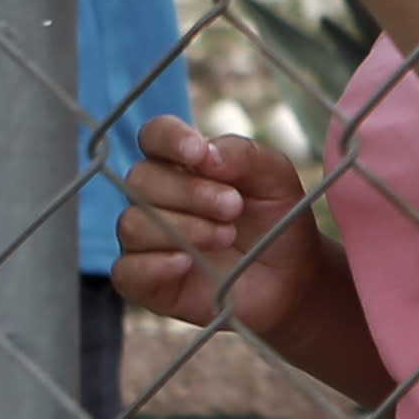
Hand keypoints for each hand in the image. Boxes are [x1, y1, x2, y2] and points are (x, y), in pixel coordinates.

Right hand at [109, 116, 340, 339]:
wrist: (291, 281)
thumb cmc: (277, 224)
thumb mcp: (275, 178)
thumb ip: (243, 154)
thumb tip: (205, 155)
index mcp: (182, 164)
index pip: (154, 136)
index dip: (168, 139)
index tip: (198, 154)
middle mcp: (156, 198)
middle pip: (140, 179)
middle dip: (189, 192)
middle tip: (233, 207)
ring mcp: (147, 240)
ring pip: (132, 223)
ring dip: (183, 228)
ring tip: (225, 236)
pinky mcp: (145, 282)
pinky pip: (126, 271)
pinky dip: (155, 265)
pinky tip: (187, 263)